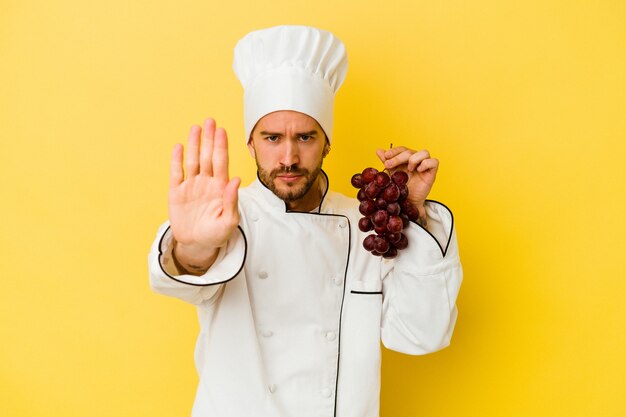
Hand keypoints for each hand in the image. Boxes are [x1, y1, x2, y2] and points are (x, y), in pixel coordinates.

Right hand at [168, 119, 240, 270]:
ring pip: (193, 160)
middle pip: (208, 156)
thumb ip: (232, 201)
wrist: (197, 245)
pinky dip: (177, 160)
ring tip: (196, 128)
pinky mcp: (176, 192)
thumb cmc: (217, 234)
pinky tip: (179, 147)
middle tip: (210, 121)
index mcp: (221, 187)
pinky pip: (176, 173)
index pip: (221, 162)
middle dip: (209, 139)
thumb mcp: (229, 221)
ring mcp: (191, 186)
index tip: (222, 131)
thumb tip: (235, 180)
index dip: (221, 146)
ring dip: (194, 144)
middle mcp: (206, 182)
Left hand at [376, 146, 438, 208]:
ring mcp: (425, 165)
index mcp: (406, 159)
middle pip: (410, 151)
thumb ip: (387, 162)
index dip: (394, 151)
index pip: (402, 149)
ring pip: (424, 152)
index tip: (386, 156)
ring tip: (408, 169)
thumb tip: (379, 150)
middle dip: (398, 157)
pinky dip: (426, 164)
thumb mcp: (391, 174)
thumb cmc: (401, 188)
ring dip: (414, 159)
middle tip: (388, 165)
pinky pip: (434, 162)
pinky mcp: (432, 172)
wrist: (408, 202)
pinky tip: (418, 170)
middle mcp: (416, 160)